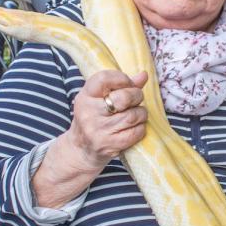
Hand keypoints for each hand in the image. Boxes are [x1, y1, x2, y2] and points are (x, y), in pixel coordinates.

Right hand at [31, 70, 147, 208]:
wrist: (81, 150)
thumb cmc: (94, 119)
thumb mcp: (99, 100)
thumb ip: (121, 86)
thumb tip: (143, 75)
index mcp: (85, 96)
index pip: (104, 79)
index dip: (122, 78)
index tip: (128, 83)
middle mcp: (89, 113)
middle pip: (123, 98)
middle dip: (137, 96)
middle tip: (137, 99)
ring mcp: (99, 130)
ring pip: (132, 116)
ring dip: (141, 113)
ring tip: (138, 114)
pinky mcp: (109, 145)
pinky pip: (135, 133)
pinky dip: (141, 128)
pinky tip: (136, 127)